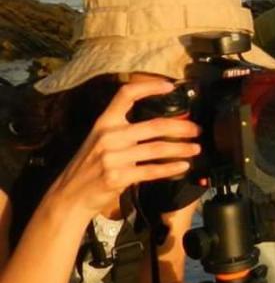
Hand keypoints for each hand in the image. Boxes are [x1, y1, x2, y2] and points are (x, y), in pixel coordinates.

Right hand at [42, 80, 201, 228]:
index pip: (125, 94)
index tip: (170, 86)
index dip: (149, 87)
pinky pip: (152, 170)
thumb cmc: (90, 167)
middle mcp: (108, 137)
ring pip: (157, 149)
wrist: (70, 196)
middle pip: (154, 125)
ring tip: (196, 149)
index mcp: (104, 123)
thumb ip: (124, 131)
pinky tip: (183, 166)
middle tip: (197, 130)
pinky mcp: (118, 177)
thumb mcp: (100, 141)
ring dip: (181, 149)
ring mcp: (112, 158)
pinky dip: (171, 168)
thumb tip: (162, 125)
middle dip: (181, 128)